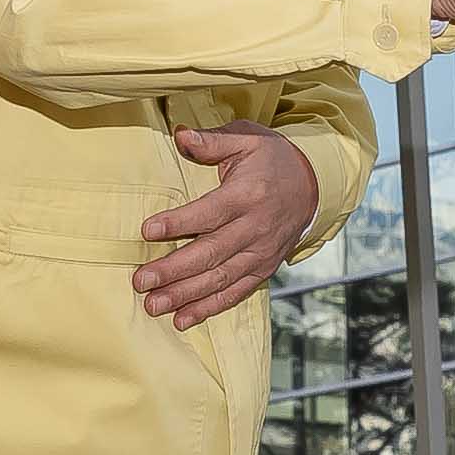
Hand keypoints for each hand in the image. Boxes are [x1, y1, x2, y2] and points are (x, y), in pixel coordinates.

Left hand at [137, 125, 315, 326]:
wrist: (313, 185)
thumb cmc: (272, 160)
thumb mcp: (247, 138)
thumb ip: (212, 141)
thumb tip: (181, 135)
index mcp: (249, 195)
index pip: (209, 212)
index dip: (179, 223)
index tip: (148, 231)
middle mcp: (256, 228)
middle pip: (211, 252)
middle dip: (174, 269)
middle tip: (141, 281)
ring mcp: (260, 253)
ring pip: (220, 278)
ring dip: (185, 295)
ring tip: (154, 305)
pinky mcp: (263, 269)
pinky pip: (235, 293)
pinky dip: (209, 308)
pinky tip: (182, 319)